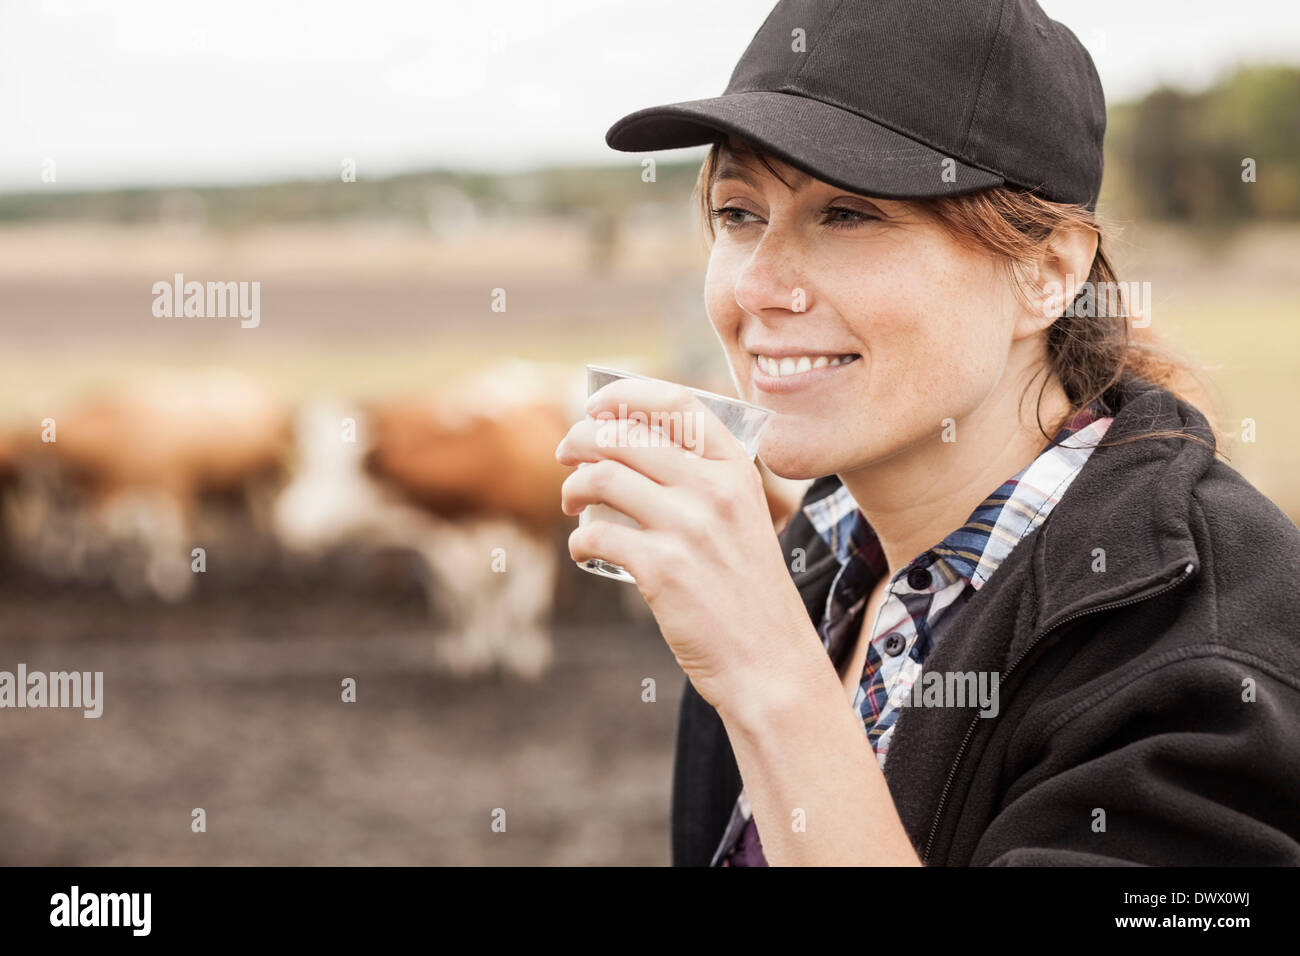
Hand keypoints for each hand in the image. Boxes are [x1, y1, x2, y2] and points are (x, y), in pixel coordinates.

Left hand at [555, 378, 821, 713]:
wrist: (769, 661)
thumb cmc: (749, 592)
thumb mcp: (744, 519)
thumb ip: (705, 481)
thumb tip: (632, 447)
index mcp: (736, 470)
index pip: (675, 401)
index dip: (625, 393)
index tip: (596, 405)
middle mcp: (714, 490)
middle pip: (624, 435)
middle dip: (581, 437)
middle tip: (566, 453)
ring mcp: (688, 528)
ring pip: (602, 477)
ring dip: (572, 486)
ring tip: (570, 502)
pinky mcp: (662, 569)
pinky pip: (596, 536)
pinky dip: (579, 541)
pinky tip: (583, 549)